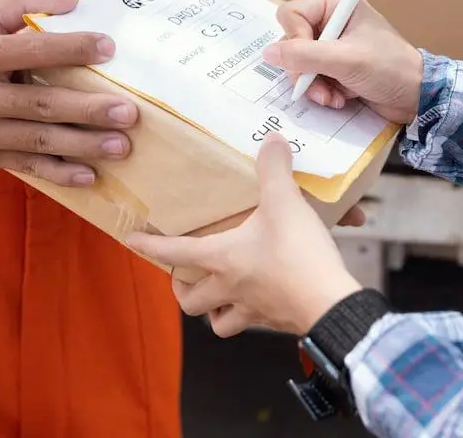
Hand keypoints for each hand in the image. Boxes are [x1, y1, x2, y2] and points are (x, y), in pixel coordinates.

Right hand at [0, 0, 137, 186]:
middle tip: (129, 111)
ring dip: (84, 145)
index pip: (30, 49)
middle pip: (40, 103)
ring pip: (38, 139)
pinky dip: (59, 173)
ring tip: (122, 146)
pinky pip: (27, 165)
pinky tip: (90, 175)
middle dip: (88, 109)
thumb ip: (26, 2)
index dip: (71, 47)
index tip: (109, 48)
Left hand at [126, 133, 362, 336]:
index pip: (174, 252)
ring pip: (218, 323)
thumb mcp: (285, 203)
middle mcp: (229, 288)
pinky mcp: (277, 321)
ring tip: (220, 296)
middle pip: (190, 301)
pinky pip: (254, 323)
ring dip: (214, 312)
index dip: (150, 245)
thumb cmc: (298, 255)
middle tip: (185, 277)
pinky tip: (262, 300)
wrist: (331, 303)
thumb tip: (272, 139)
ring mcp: (253, 310)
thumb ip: (275, 169)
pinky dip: (252, 315)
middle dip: (183, 291)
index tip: (131, 240)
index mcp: (221, 259)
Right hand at [262, 0, 423, 123]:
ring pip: (298, 63)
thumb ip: (305, 56)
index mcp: (335, 3)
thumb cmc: (390, 69)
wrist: (415, 96)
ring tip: (334, 96)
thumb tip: (269, 53)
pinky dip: (321, 91)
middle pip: (291, 41)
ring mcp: (331, 44)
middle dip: (304, 69)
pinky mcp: (333, 65)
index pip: (291, 14)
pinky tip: (339, 98)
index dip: (295, 40)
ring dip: (313, 85)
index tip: (313, 60)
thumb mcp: (346, 60)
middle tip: (322, 85)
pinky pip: (310, 77)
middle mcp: (330, 19)